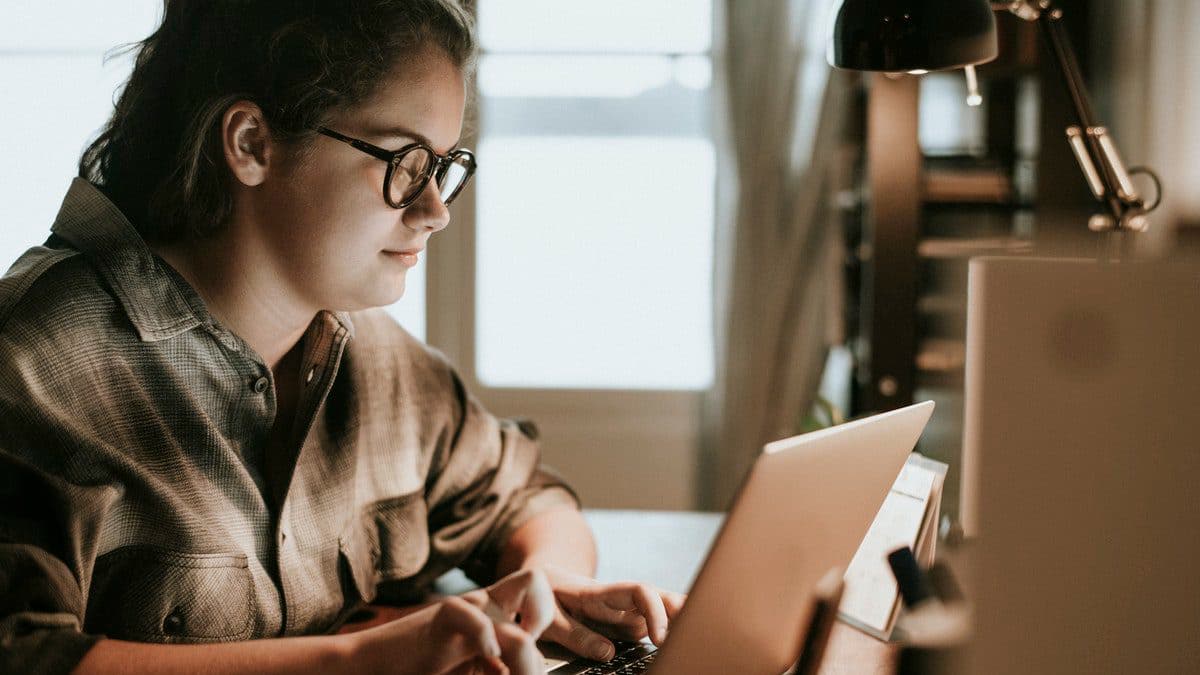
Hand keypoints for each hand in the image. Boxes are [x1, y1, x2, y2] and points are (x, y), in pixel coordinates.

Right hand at [346, 568, 554, 674]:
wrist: (372, 666)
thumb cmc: (423, 671)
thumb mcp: (476, 671)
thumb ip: (505, 668)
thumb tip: (538, 670)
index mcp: (499, 618)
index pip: (540, 601)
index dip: (550, 623)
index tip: (541, 662)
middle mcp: (487, 608)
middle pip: (535, 581)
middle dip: (547, 615)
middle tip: (533, 660)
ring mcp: (465, 610)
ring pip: (513, 616)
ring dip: (524, 655)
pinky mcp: (440, 619)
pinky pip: (474, 617)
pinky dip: (486, 638)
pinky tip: (487, 659)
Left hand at [534, 565, 686, 661]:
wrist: (534, 582)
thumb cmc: (540, 597)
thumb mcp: (549, 616)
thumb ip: (577, 635)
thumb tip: (609, 654)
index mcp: (600, 594)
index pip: (638, 591)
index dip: (654, 611)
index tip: (659, 637)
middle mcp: (618, 601)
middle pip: (659, 597)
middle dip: (683, 608)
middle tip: (701, 628)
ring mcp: (624, 613)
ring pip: (660, 611)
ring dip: (680, 619)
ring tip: (703, 634)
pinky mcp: (624, 625)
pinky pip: (650, 627)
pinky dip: (669, 633)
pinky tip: (682, 642)